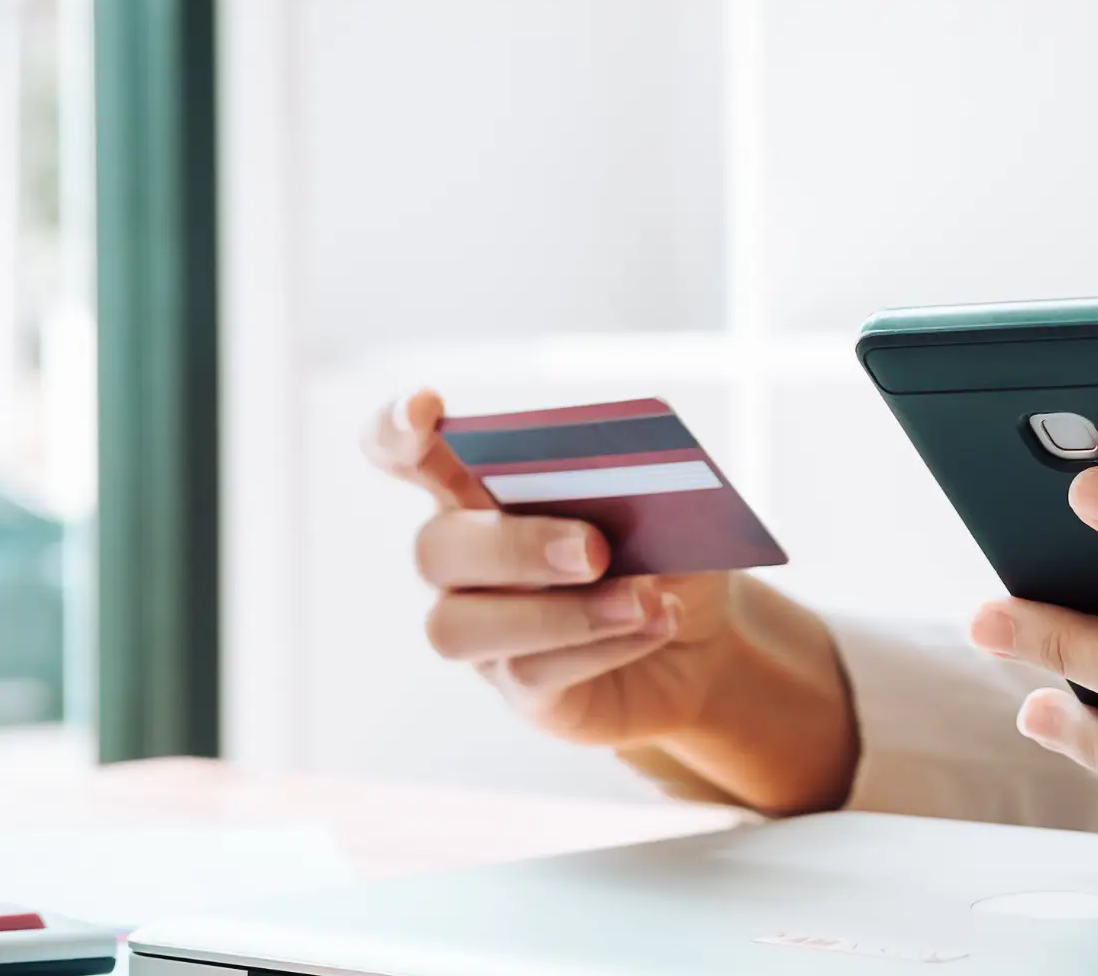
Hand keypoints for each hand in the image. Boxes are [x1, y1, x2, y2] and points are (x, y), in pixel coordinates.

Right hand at [364, 390, 858, 811]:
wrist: (702, 638)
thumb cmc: (663, 551)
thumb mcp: (660, 503)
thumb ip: (625, 476)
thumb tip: (619, 467)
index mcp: (479, 489)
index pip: (403, 452)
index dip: (396, 430)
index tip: (424, 409)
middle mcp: (463, 561)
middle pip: (435, 549)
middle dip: (513, 547)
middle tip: (596, 550)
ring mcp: (482, 632)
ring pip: (462, 625)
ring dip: (559, 612)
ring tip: (643, 599)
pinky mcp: (519, 689)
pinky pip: (531, 671)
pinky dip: (603, 645)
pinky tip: (658, 621)